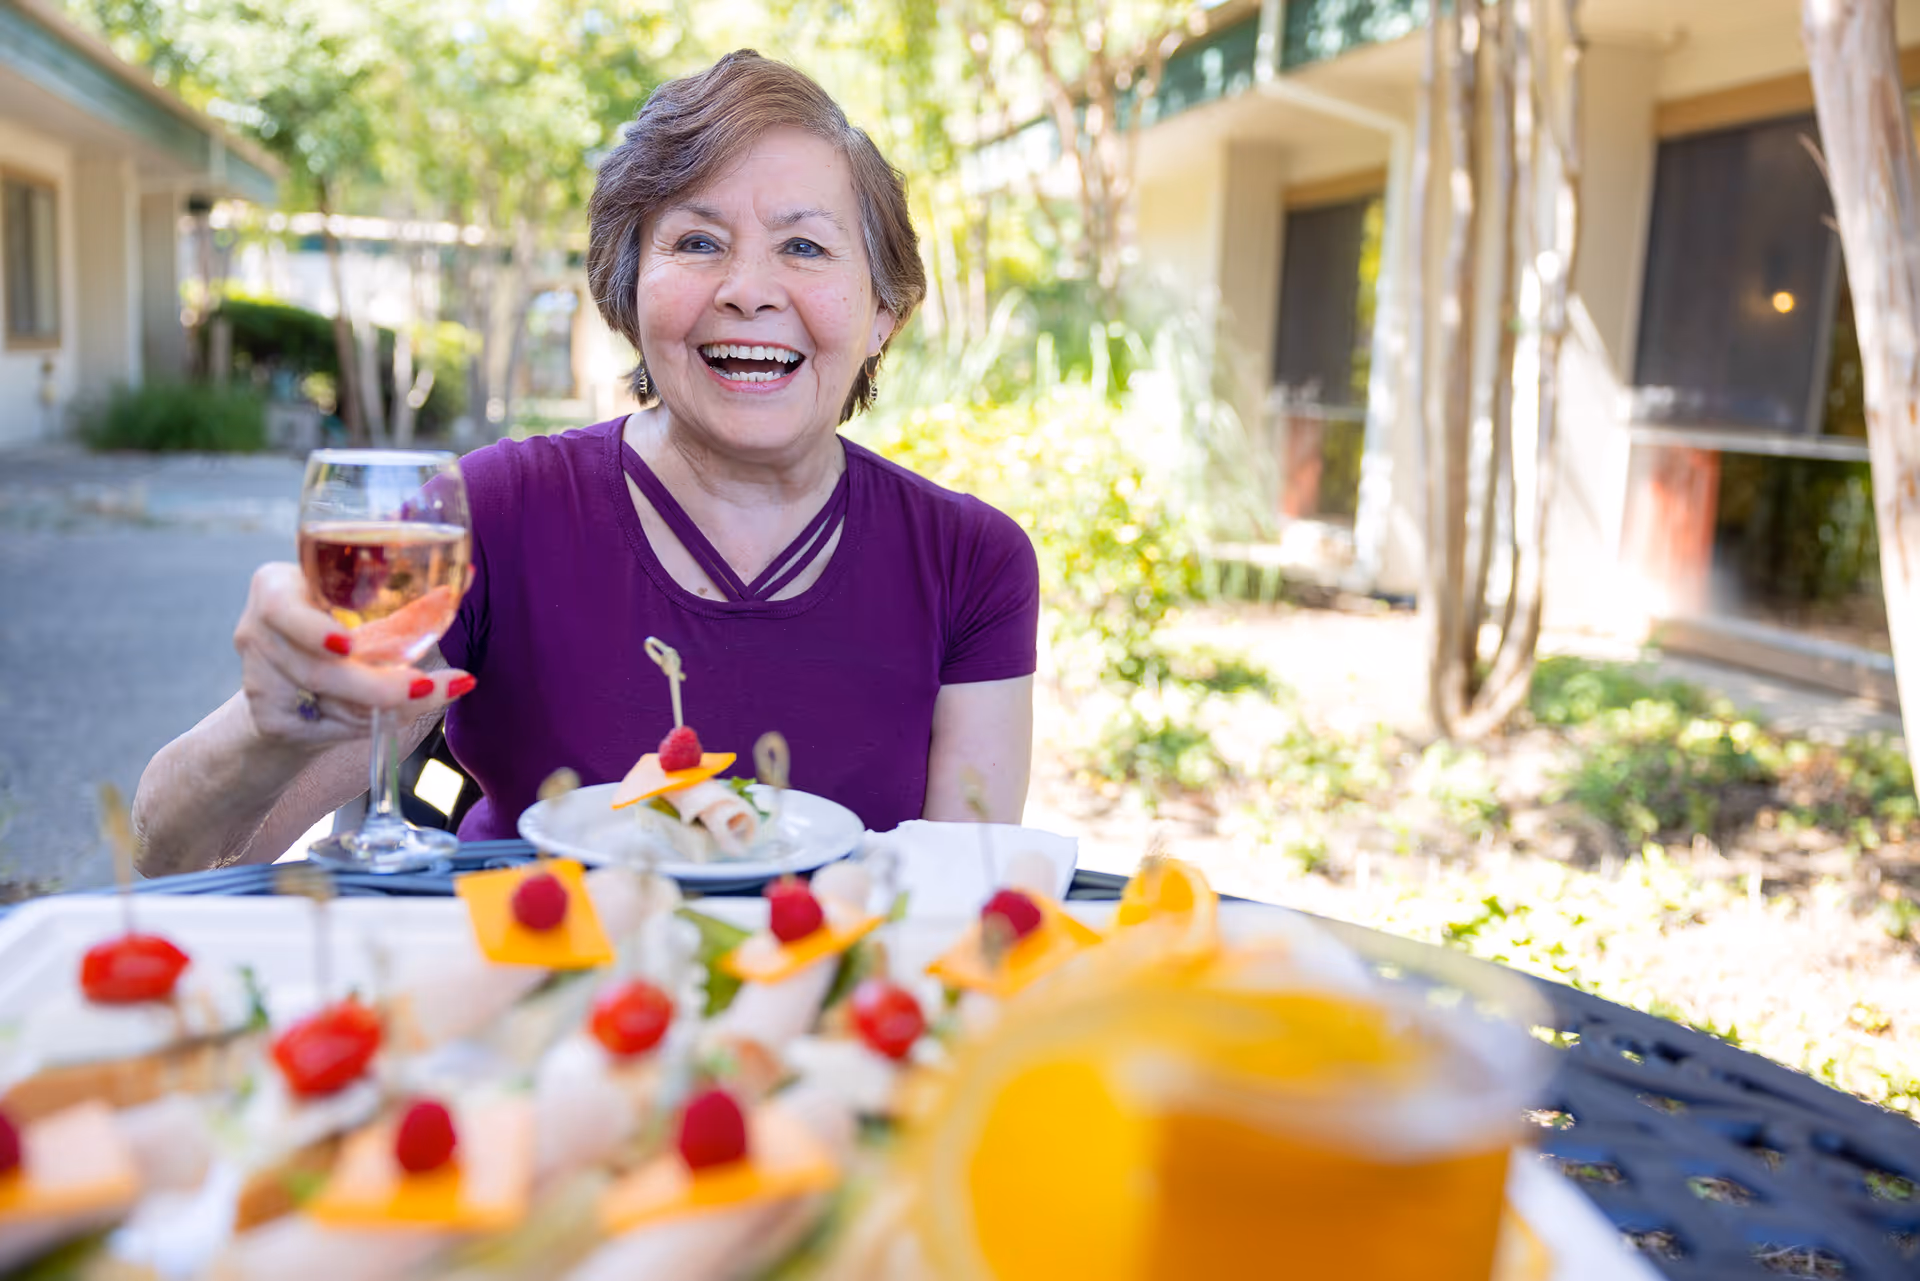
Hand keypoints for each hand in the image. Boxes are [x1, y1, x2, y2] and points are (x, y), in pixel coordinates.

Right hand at [233, 563, 473, 749]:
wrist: (290, 682)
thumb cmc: (335, 632)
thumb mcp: (360, 610)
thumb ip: (405, 601)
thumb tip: (466, 577)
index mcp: (275, 587)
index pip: (280, 608)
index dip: (312, 630)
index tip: (348, 645)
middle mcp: (256, 631)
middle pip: (316, 670)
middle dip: (375, 685)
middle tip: (426, 686)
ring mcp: (257, 679)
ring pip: (327, 702)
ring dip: (383, 704)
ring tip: (430, 693)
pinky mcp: (268, 718)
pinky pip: (327, 726)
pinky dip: (368, 722)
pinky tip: (395, 714)